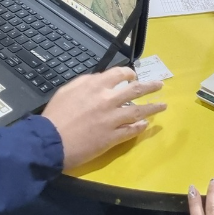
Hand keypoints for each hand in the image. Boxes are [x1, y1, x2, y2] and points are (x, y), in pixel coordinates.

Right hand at [41, 65, 166, 169]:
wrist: (51, 140)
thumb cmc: (55, 114)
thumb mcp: (67, 90)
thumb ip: (85, 83)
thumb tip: (99, 80)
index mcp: (95, 86)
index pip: (119, 74)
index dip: (129, 74)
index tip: (134, 76)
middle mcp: (107, 100)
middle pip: (134, 91)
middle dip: (149, 86)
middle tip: (159, 85)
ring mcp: (112, 120)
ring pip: (137, 111)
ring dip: (152, 108)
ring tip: (162, 106)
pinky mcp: (112, 137)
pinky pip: (130, 131)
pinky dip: (139, 127)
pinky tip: (146, 125)